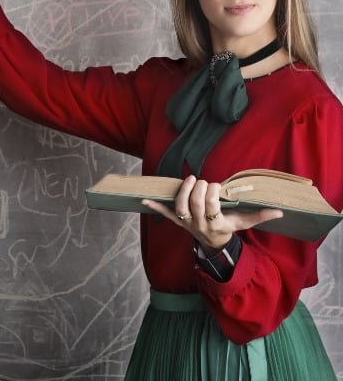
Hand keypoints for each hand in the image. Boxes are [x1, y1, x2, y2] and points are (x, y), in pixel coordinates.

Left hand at [142, 175, 283, 251]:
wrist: (213, 244)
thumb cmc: (229, 228)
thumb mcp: (244, 223)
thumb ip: (260, 216)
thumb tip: (279, 211)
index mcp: (216, 225)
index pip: (211, 207)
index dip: (213, 194)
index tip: (217, 185)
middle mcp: (199, 224)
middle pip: (195, 204)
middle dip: (199, 189)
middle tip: (205, 181)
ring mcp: (187, 223)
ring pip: (180, 206)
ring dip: (183, 191)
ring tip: (191, 179)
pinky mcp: (177, 220)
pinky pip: (165, 214)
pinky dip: (155, 207)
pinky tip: (144, 200)